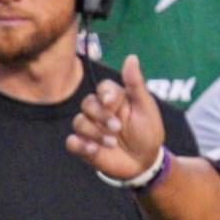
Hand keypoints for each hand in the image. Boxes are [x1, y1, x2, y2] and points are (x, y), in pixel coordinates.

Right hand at [65, 56, 167, 184]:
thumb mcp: (145, 107)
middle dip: (100, 116)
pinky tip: (94, 149)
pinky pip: (71, 142)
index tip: (111, 102)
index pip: (102, 87)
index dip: (104, 94)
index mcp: (115, 99)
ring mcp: (91, 129)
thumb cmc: (147, 132)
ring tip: (111, 143)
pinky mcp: (84, 146)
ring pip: (79, 123)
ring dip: (95, 133)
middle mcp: (100, 112)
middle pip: (87, 104)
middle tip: (117, 128)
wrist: (143, 161)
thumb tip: (131, 57)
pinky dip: (80, 145)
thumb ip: (136, 84)